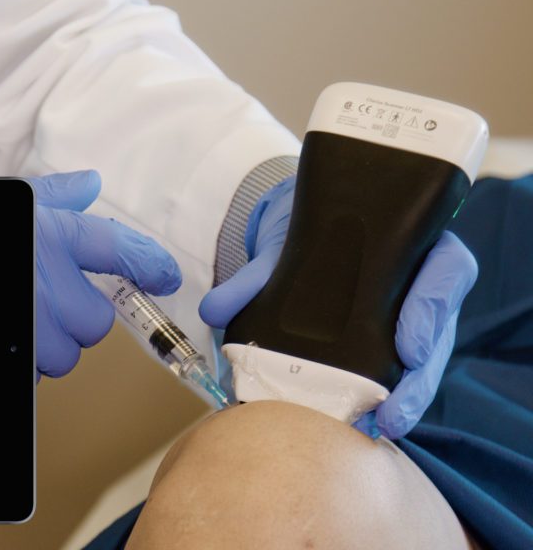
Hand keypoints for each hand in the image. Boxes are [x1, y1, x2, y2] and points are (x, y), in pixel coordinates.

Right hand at [31, 171, 181, 377]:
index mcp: (54, 235)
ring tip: (25, 319)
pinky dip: (27, 360)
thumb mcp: (14, 205)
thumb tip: (92, 183)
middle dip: (78, 319)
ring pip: (65, 353)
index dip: (152, 266)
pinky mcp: (14, 351)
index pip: (122, 251)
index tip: (167, 277)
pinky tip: (13, 336)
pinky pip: (35, 371)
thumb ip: (57, 195)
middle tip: (51, 302)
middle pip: (95, 322)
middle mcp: (46, 277)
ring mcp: (28, 319)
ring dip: (50, 344)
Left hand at [198, 175, 477, 438]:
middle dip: (419, 379)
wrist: (299, 229)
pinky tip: (367, 424)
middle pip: (439, 331)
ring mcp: (409, 314)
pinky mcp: (392, 341)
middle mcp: (419, 280)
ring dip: (406, 398)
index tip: (410, 349)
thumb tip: (213, 311)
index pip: (444, 272)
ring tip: (381, 428)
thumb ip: (252, 276)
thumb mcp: (283, 241)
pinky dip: (384, 398)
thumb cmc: (305, 229)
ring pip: (426, 358)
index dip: (431, 312)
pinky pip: (399, 371)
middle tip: (392, 413)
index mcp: (410, 241)